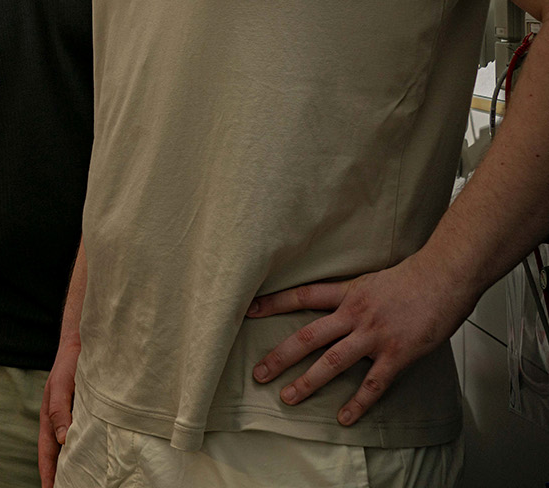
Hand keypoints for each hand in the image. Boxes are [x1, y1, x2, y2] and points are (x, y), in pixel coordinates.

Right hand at [39, 337, 78, 487]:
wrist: (86, 344)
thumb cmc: (70, 364)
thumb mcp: (61, 385)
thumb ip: (60, 410)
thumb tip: (63, 440)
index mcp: (50, 419)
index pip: (47, 454)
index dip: (48, 475)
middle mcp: (61, 423)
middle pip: (59, 457)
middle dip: (60, 476)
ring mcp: (75, 420)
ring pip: (74, 450)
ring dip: (75, 467)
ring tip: (82, 484)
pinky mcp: (89, 416)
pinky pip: (87, 439)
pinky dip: (89, 453)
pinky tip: (98, 461)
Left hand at [246, 255, 474, 426]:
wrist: (446, 277)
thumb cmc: (414, 277)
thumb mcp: (372, 280)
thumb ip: (352, 295)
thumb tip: (337, 307)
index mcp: (347, 293)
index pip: (302, 297)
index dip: (273, 304)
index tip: (248, 312)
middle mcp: (354, 314)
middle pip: (308, 336)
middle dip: (280, 356)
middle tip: (259, 373)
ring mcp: (374, 336)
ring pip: (332, 362)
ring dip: (308, 382)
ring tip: (288, 398)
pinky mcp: (397, 354)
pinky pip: (373, 384)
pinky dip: (357, 403)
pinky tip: (343, 418)